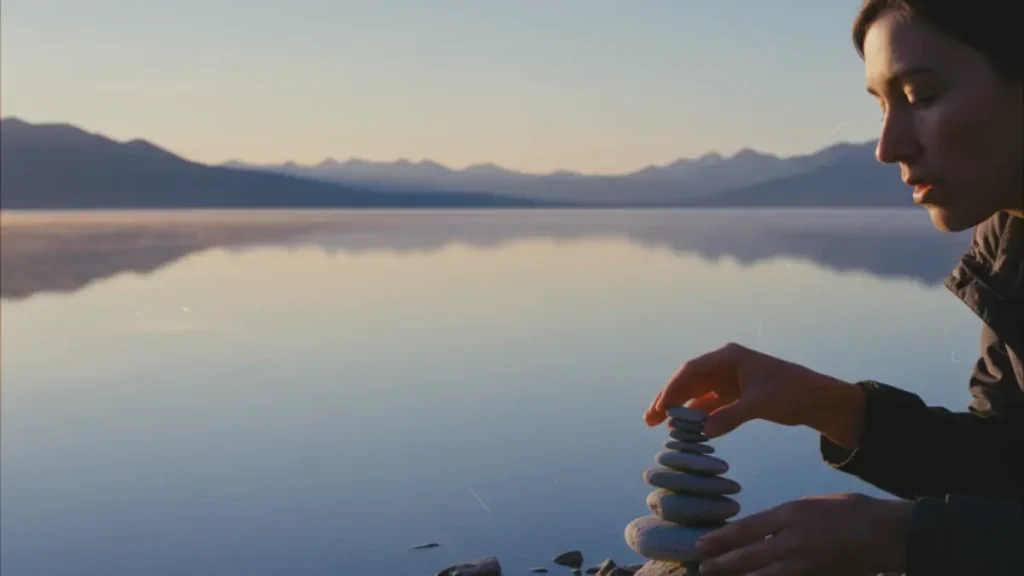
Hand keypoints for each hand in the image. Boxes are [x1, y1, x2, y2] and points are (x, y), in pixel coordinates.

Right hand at [643, 342, 864, 445]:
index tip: (660, 407)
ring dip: (679, 409)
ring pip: (695, 393)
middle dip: (668, 399)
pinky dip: (696, 416)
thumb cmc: (792, 393)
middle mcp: (724, 365)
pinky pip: (707, 404)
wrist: (817, 400)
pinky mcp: (733, 395)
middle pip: (688, 381)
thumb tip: (703, 432)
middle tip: (649, 419)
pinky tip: (684, 429)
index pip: (692, 371)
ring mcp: (728, 380)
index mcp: (729, 357)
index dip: (673, 389)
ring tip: (657, 424)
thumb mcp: (761, 404)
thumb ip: (731, 416)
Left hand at [695, 493, 911, 575]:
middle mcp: (793, 541)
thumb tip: (761, 533)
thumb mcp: (811, 505)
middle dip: (722, 564)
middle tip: (701, 568)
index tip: (701, 544)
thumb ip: (785, 519)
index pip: (745, 530)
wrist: (889, 533)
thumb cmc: (852, 511)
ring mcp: (805, 564)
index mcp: (791, 515)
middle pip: (748, 556)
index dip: (720, 539)